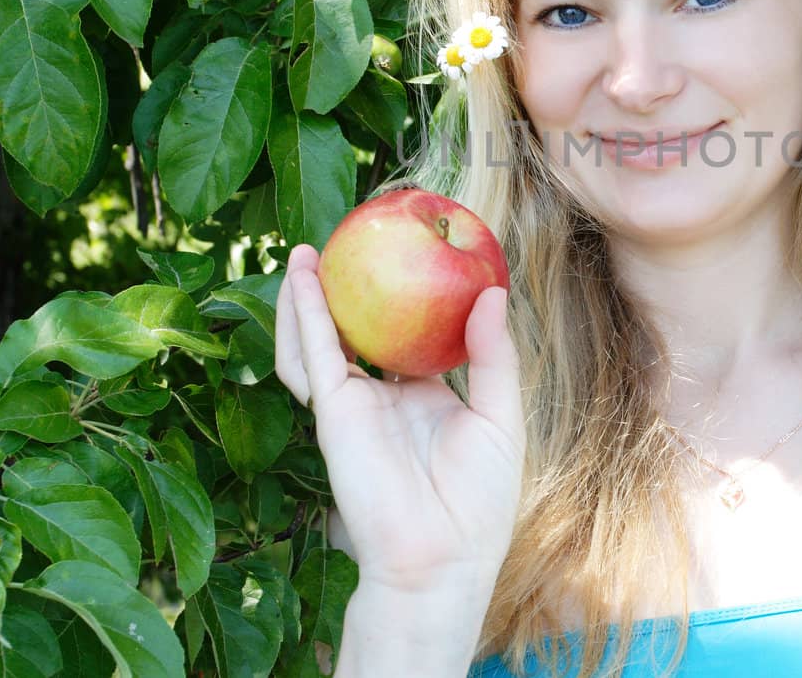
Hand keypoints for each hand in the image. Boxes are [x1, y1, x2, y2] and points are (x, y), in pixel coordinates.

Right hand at [273, 242, 525, 597]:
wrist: (442, 559)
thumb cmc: (480, 500)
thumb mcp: (501, 418)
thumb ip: (493, 356)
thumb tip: (493, 291)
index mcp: (423, 398)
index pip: (407, 337)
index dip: (404, 299)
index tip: (411, 253)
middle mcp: (383, 397)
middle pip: (356, 332)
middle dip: (346, 292)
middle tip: (348, 242)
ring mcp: (354, 404)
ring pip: (320, 340)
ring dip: (308, 297)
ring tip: (306, 250)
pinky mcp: (334, 412)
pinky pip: (313, 354)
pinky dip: (304, 315)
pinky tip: (301, 277)